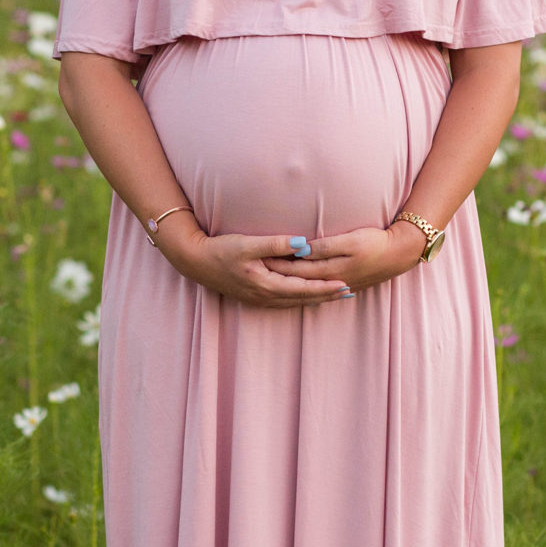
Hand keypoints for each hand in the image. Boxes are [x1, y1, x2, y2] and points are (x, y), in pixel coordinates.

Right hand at [160, 226, 351, 308]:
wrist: (196, 262)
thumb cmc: (221, 250)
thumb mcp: (248, 244)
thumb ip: (276, 244)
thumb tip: (303, 244)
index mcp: (266, 285)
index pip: (303, 289)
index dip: (325, 288)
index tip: (345, 285)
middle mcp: (265, 297)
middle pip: (303, 299)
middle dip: (327, 296)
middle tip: (350, 292)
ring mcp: (260, 299)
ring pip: (295, 302)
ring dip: (316, 299)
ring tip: (335, 296)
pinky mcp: (255, 297)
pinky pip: (285, 301)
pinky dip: (301, 299)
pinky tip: (309, 296)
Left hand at [260, 221, 427, 292]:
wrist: (400, 254)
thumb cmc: (376, 242)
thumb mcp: (351, 240)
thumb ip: (324, 246)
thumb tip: (301, 250)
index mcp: (331, 270)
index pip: (296, 270)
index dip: (277, 265)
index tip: (259, 259)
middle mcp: (332, 281)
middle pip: (298, 280)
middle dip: (278, 275)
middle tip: (257, 269)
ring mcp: (339, 284)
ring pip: (307, 286)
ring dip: (289, 283)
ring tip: (271, 278)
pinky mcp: (345, 282)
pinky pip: (318, 288)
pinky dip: (304, 288)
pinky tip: (296, 288)